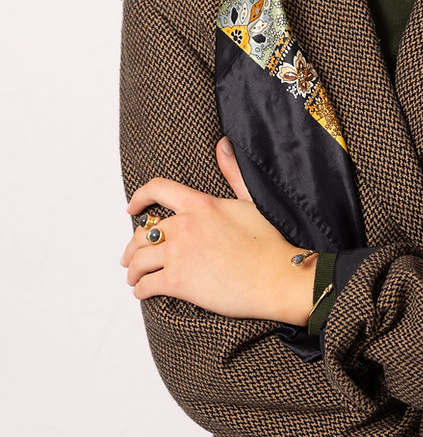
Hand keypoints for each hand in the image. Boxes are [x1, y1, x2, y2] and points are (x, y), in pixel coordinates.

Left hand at [120, 138, 316, 324]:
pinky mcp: (178, 282)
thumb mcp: (250, 201)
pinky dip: (140, 290)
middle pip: (144, 233)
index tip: (133, 209)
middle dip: (133, 247)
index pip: (157, 189)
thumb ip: (233, 173)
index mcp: (200, 204)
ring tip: (134, 278)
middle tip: (131, 257)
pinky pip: (146, 285)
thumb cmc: (270, 244)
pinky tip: (143, 292)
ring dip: (133, 271)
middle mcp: (184, 226)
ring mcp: (179, 254)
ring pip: (139, 260)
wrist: (276, 279)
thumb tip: (223, 144)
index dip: (139, 198)